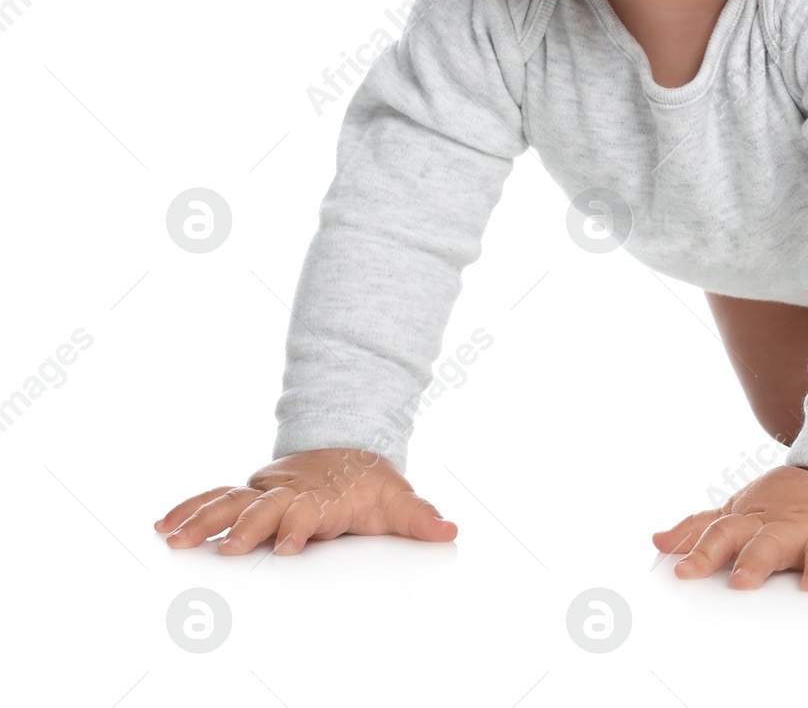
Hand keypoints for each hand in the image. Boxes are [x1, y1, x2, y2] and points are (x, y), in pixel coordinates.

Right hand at [154, 448, 456, 555]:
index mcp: (322, 496)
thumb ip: (418, 517)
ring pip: (231, 501)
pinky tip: (164, 525)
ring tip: (175, 537)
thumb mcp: (395, 499)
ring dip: (204, 518)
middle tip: (232, 549)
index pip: (310, 510)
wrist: (346, 451)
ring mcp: (265, 491)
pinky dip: (190, 508)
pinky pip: (214, 499)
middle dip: (249, 527)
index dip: (302, 526)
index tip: (295, 543)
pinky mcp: (248, 494)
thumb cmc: (368, 484)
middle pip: (265, 507)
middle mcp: (289, 491)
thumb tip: (450, 530)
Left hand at [650, 463, 807, 590]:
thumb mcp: (741, 512)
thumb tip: (657, 541)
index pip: (725, 535)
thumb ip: (701, 529)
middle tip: (743, 580)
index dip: (704, 551)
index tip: (683, 571)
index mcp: (760, 523)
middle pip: (771, 543)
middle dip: (757, 561)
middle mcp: (794, 528)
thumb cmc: (786, 505)